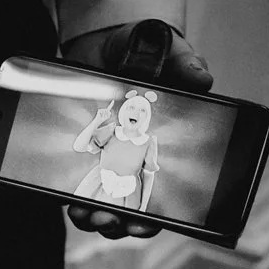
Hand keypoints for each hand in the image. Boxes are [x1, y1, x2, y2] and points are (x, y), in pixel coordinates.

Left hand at [62, 22, 214, 239]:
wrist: (108, 44)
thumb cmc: (147, 50)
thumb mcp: (168, 50)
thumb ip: (184, 63)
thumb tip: (202, 79)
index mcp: (164, 148)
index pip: (163, 194)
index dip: (155, 216)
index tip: (142, 223)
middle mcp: (137, 162)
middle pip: (130, 209)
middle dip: (119, 222)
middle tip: (108, 220)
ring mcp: (106, 162)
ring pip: (101, 205)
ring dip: (94, 216)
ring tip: (86, 213)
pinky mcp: (80, 157)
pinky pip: (75, 186)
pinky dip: (70, 197)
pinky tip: (66, 198)